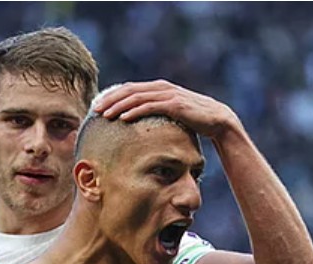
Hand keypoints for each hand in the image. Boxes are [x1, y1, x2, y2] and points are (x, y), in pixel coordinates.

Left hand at [93, 80, 241, 140]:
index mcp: (158, 88)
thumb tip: (140, 126)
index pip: (130, 89)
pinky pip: (150, 106)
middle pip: (129, 90)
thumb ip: (156, 114)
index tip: (98, 106)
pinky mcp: (174, 104)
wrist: (217, 120)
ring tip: (104, 114)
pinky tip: (123, 118)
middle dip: (110, 99)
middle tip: (94, 109)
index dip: (112, 96)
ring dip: (118, 105)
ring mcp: (168, 94)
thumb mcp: (171, 115)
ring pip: (136, 97)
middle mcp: (161, 88)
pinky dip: (135, 111)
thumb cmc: (193, 121)